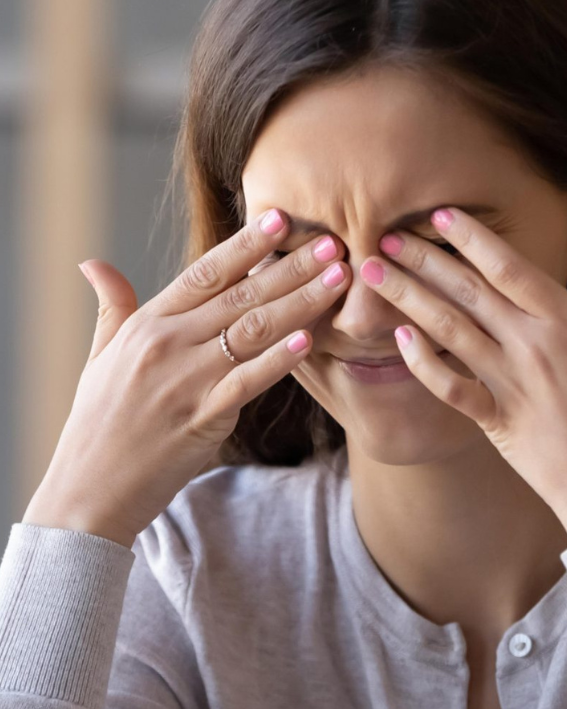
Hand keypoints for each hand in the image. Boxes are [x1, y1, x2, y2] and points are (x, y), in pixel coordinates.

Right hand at [22, 210, 350, 548]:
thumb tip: (94, 263)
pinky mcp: (203, 417)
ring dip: (300, 302)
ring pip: (253, 330)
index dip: (246, 244)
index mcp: (148, 324)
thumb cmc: (98, 421)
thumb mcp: (100, 355)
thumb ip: (112, 306)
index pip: (205, 272)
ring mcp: (186, 380)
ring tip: (337, 280)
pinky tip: (310, 338)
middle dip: (291, 266)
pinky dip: (280, 359)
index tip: (282, 219)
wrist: (87, 489)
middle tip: (334, 243)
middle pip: (240, 295)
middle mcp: (168, 343)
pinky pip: (249, 381)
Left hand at [360, 207, 566, 545]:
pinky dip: (422, 362)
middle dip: (424, 259)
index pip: (512, 268)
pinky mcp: (496, 422)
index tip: (440, 214)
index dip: (473, 238)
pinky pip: (450, 388)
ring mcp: (510, 386)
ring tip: (372, 273)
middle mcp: (532, 348)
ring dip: (407, 298)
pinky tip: (398, 338)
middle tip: (386, 232)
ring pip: (449, 330)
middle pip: (468, 292)